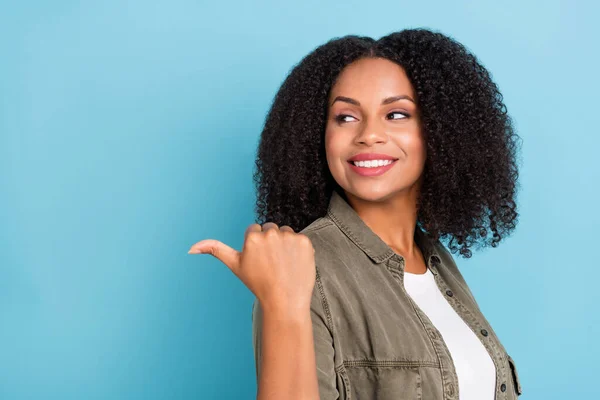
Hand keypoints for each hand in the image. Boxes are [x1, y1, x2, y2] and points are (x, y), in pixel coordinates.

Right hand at [188, 222, 315, 311]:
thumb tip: (190, 248)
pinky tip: (295, 264)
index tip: (260, 261)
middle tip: (272, 264)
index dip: (257, 247)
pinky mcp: (305, 242)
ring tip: (283, 264)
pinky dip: (299, 250)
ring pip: (285, 233)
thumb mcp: (235, 265)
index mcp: (252, 236)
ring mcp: (289, 237)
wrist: (285, 301)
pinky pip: (300, 239)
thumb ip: (215, 250)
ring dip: (285, 244)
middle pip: (270, 229)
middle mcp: (270, 233)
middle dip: (271, 243)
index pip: (255, 231)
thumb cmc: (258, 284)